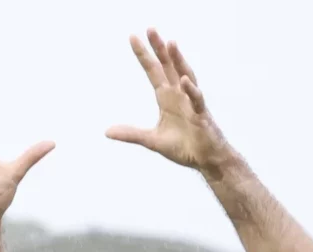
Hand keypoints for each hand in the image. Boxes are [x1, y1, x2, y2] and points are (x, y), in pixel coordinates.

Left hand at [106, 30, 232, 174]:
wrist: (205, 160)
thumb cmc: (184, 147)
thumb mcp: (152, 141)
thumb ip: (131, 134)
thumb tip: (107, 131)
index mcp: (166, 97)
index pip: (153, 71)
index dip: (143, 55)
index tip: (132, 37)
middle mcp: (179, 94)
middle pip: (168, 66)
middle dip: (160, 48)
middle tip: (150, 29)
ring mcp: (191, 103)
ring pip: (185, 75)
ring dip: (178, 60)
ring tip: (171, 44)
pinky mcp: (201, 115)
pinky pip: (196, 100)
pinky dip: (191, 90)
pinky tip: (185, 80)